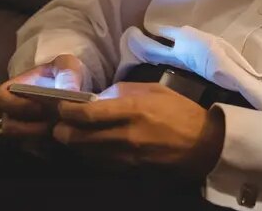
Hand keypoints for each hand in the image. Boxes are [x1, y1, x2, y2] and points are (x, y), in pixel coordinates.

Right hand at [0, 54, 86, 142]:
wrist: (76, 87)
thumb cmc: (63, 73)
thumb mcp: (67, 65)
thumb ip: (67, 75)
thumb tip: (68, 92)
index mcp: (12, 89)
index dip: (15, 105)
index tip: (39, 106)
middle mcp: (13, 111)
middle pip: (9, 127)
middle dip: (30, 128)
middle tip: (52, 124)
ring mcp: (23, 128)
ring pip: (23, 141)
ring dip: (41, 138)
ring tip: (61, 130)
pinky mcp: (35, 141)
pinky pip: (37, 150)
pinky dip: (49, 147)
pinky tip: (64, 137)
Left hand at [53, 82, 224, 179]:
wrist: (203, 146)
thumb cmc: (180, 112)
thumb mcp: (154, 90)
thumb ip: (123, 92)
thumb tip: (98, 98)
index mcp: (133, 110)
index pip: (88, 114)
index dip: (67, 111)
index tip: (60, 106)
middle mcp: (126, 135)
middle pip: (79, 138)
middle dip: (62, 131)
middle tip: (57, 124)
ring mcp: (126, 157)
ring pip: (86, 153)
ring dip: (73, 144)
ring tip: (69, 134)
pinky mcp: (129, 170)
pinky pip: (99, 163)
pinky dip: (89, 155)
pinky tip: (87, 147)